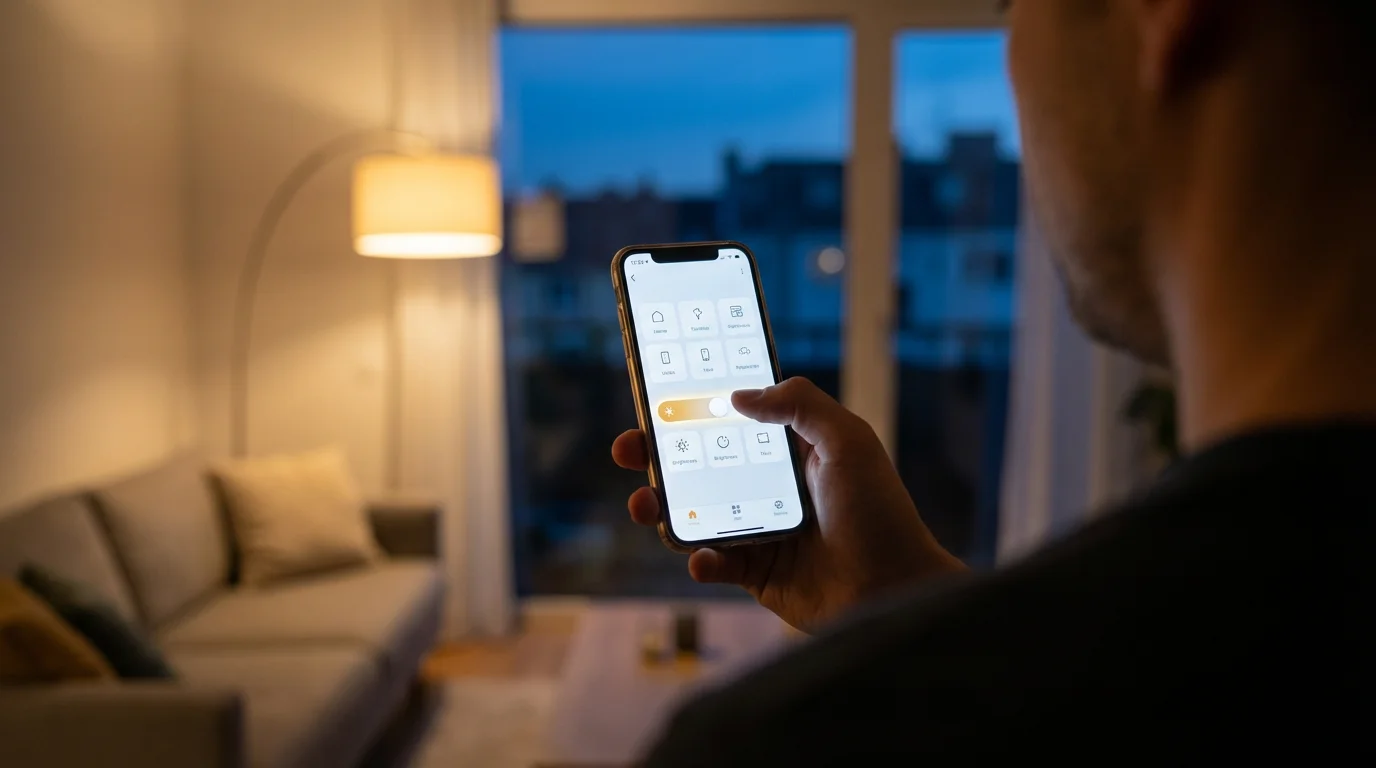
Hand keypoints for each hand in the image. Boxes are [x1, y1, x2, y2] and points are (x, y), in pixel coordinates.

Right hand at [612, 377, 965, 631]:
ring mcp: (759, 531)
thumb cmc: (879, 512)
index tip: (656, 397)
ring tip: (646, 505)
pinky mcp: (756, 575)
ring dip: (661, 508)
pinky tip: (703, 558)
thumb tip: (739, 395)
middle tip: (628, 449)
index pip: (730, 422)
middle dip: (655, 457)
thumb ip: (799, 404)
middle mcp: (768, 487)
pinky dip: (700, 561)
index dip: (693, 409)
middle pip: (697, 465)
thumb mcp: (848, 440)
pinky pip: (713, 564)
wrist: (894, 588)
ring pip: (694, 514)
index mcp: (789, 450)